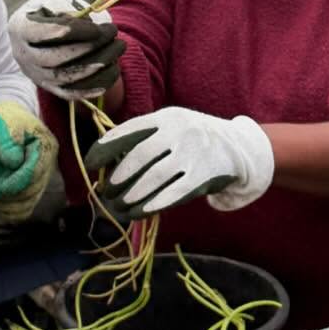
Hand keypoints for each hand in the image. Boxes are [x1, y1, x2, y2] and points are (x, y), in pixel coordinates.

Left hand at [0, 102, 57, 224]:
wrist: (3, 125)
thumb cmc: (2, 120)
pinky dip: (2, 213)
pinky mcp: (28, 192)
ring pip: (24, 208)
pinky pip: (20, 212)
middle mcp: (46, 168)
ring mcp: (39, 182)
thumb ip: (8, 140)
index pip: (29, 177)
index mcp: (45, 148)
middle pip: (26, 196)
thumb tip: (14, 162)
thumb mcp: (2, 123)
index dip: (4, 187)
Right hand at [7, 0, 124, 99]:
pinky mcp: (49, 88)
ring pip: (65, 78)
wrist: (37, 34)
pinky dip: (92, 87)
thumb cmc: (48, 13)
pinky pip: (70, 93)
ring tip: (117, 50)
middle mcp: (23, 56)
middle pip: (56, 58)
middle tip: (112, 33)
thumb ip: (66, 9)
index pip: (45, 33)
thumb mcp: (52, 3)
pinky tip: (112, 73)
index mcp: (20, 29)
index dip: (74, 31)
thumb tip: (88, 22)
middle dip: (88, 47)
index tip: (97, 28)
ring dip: (95, 66)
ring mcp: (35, 75)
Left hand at [86, 106, 273, 216]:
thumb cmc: (195, 140)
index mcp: (166, 117)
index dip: (106, 147)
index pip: (129, 130)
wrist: (239, 146)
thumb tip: (111, 162)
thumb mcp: (173, 128)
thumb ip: (147, 138)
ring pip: (155, 176)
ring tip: (121, 204)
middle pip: (139, 155)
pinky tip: (142, 211)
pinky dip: (156, 203)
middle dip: (118, 176)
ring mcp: (192, 152)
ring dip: (133, 193)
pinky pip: (175, 191)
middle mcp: (178, 131)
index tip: (89, 162)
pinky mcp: (203, 173)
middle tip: (107, 190)